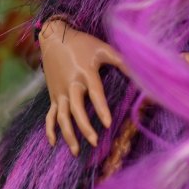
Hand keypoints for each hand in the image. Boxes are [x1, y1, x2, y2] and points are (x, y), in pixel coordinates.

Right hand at [40, 18, 128, 155]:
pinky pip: (49, 115)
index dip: (101, 109)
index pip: (94, 94)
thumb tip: (139, 70)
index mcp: (85, 73)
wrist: (54, 38)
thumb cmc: (81, 43)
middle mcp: (71, 85)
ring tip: (76, 151)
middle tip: (94, 141)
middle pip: (76, 110)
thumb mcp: (102, 48)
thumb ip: (120, 60)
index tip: (107, 124)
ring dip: (68, 134)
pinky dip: (50, 129)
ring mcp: (59, 92)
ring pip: (61, 117)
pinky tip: (53, 143)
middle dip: (84, 127)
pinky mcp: (53, 95)